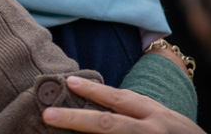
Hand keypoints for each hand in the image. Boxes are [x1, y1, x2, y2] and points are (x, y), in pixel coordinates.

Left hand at [42, 77, 204, 132]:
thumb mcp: (162, 118)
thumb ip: (134, 111)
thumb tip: (96, 105)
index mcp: (154, 114)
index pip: (120, 99)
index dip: (94, 90)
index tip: (69, 82)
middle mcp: (151, 130)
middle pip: (108, 124)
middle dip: (76, 119)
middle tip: (48, 115)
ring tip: (54, 131)